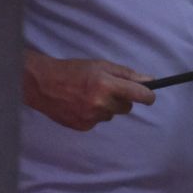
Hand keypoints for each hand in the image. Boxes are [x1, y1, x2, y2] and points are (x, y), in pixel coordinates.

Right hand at [23, 53, 154, 130]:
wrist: (42, 84)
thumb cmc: (73, 71)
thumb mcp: (101, 66)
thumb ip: (126, 74)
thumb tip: (149, 81)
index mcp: (107, 85)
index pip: (139, 95)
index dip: (148, 96)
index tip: (149, 96)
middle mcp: (100, 103)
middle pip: (127, 107)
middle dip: (122, 99)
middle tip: (107, 89)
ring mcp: (91, 117)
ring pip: (112, 115)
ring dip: (107, 107)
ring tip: (89, 96)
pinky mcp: (82, 126)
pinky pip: (99, 121)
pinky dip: (94, 115)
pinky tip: (81, 105)